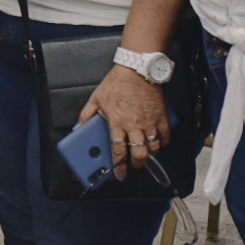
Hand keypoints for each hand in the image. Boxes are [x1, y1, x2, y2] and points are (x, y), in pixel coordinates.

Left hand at [80, 64, 169, 178]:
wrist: (137, 70)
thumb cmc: (116, 83)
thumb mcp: (96, 98)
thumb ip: (87, 115)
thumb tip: (79, 127)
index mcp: (117, 122)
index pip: (118, 150)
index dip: (119, 166)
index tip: (119, 174)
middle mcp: (134, 125)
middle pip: (139, 154)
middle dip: (136, 165)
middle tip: (134, 166)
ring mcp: (150, 122)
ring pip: (153, 148)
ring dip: (150, 156)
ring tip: (145, 156)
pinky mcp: (161, 117)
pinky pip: (165, 137)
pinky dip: (163, 144)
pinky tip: (158, 145)